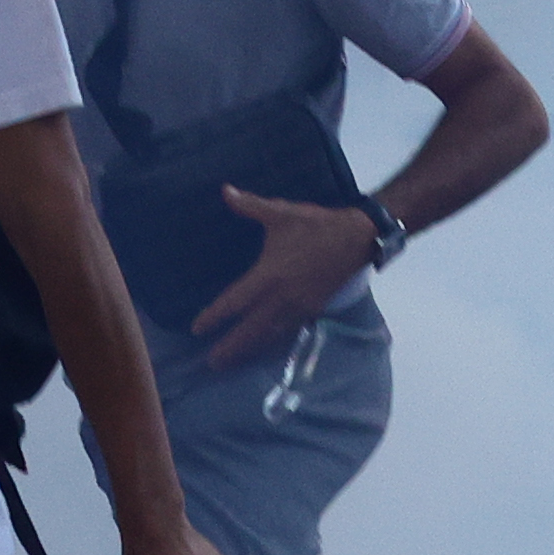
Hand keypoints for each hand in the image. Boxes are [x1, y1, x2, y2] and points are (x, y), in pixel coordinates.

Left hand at [189, 187, 376, 369]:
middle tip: (211, 363)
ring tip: (232, 362)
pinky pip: (287, 330)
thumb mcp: (281, 212)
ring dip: (249, 349)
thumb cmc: (315, 225)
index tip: (197, 329)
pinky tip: (264, 348)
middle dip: (230, 347)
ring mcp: (298, 306)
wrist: (356, 238)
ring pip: (269, 334)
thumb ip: (249, 205)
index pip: (235, 302)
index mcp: (269, 274)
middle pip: (250, 329)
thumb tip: (224, 191)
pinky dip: (272, 342)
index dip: (214, 316)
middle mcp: (281, 296)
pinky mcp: (312, 309)